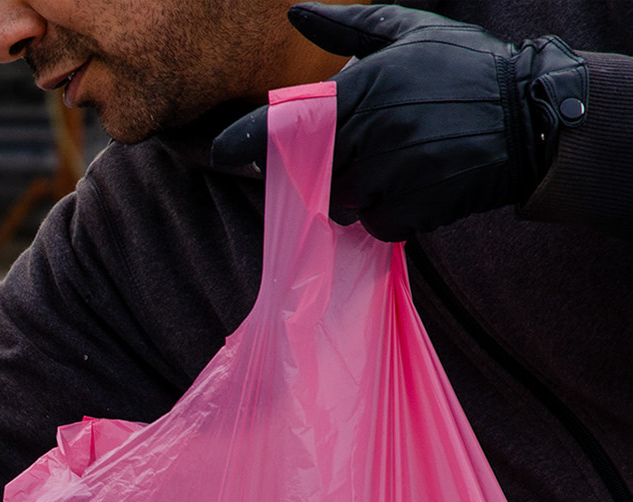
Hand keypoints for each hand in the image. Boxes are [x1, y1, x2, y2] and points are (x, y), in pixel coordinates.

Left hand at [212, 3, 588, 239]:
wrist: (535, 114)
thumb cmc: (465, 69)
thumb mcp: (409, 34)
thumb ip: (347, 27)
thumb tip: (295, 11)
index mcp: (367, 84)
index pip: (291, 121)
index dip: (250, 140)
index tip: (220, 153)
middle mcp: (375, 128)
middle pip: (315, 171)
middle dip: (329, 170)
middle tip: (367, 154)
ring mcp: (395, 170)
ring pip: (344, 202)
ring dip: (361, 194)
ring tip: (398, 167)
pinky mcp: (417, 206)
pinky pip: (378, 225)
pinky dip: (391, 216)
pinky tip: (418, 188)